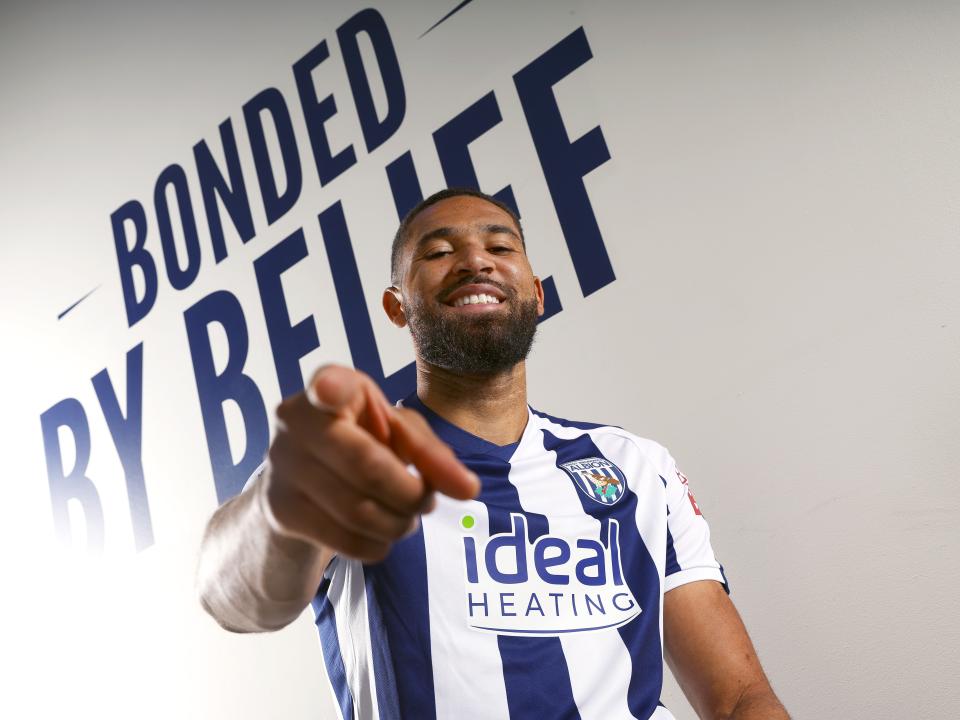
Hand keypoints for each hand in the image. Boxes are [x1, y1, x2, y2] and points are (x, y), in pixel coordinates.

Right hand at [261, 365, 479, 562]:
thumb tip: (468, 489)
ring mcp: (282, 467)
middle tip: (426, 501)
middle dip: (412, 494)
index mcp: (330, 386)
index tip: (330, 391)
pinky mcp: (280, 510)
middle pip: (367, 467)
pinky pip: (345, 540)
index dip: (332, 390)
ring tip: (406, 517)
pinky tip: (381, 534)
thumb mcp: (399, 435)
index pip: (329, 386)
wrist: (302, 485)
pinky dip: (378, 545)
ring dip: (399, 524)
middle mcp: (295, 420)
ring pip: (358, 511)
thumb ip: (433, 454)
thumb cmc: (361, 443)